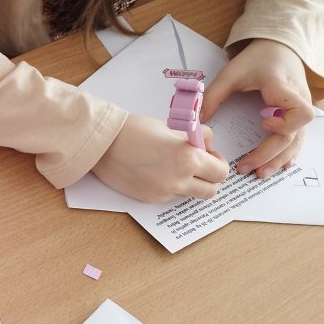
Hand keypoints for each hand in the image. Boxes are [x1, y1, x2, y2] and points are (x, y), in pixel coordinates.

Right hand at [92, 114, 229, 202]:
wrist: (102, 144)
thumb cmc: (133, 130)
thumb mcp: (172, 125)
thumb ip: (197, 136)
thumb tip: (207, 146)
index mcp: (188, 158)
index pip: (220, 171)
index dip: (217, 162)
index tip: (209, 155)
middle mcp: (179, 179)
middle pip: (212, 190)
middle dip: (209, 178)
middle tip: (199, 165)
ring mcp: (165, 192)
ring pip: (193, 195)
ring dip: (192, 184)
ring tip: (177, 168)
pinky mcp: (152, 198)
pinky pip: (172, 195)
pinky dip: (172, 186)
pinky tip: (158, 171)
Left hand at [200, 38, 312, 177]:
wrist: (280, 48)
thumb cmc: (257, 59)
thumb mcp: (232, 72)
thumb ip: (214, 95)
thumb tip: (197, 121)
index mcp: (284, 87)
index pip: (300, 113)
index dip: (285, 124)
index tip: (263, 123)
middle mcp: (299, 100)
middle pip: (293, 135)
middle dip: (270, 155)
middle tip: (247, 168)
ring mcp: (301, 109)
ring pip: (297, 140)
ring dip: (279, 159)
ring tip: (260, 173)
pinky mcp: (298, 115)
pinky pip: (298, 137)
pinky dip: (288, 152)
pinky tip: (278, 165)